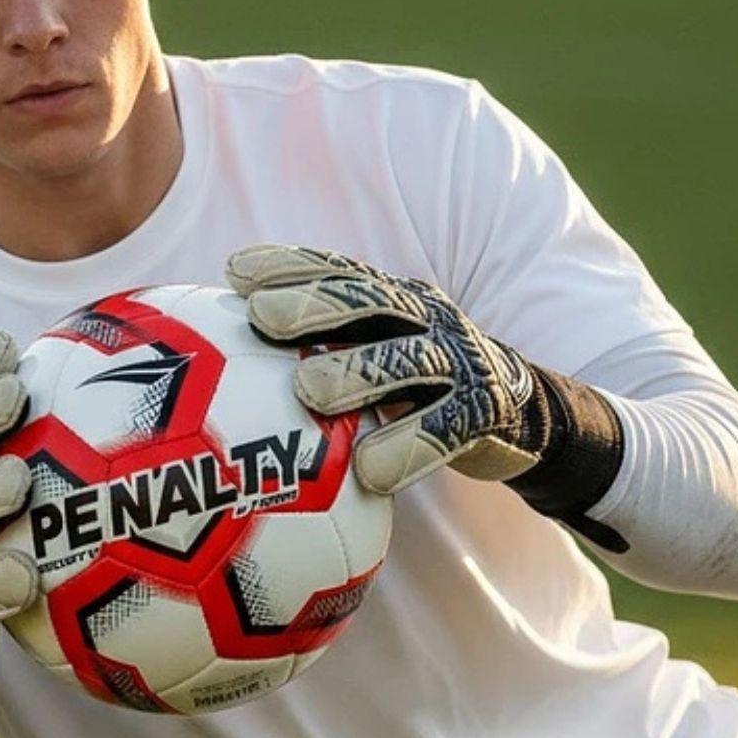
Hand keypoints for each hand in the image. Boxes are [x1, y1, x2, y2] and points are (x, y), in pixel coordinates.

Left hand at [226, 244, 550, 495]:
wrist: (518, 419)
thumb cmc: (417, 394)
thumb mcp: (372, 360)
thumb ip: (313, 357)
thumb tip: (219, 371)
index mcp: (393, 301)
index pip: (338, 273)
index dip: (290, 265)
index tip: (235, 271)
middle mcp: (427, 320)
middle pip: (369, 303)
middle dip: (315, 304)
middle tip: (263, 316)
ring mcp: (459, 362)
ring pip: (406, 362)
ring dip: (356, 373)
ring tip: (307, 392)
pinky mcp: (485, 411)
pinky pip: (447, 429)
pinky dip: (409, 447)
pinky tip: (370, 472)